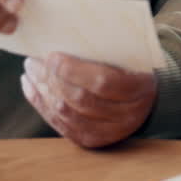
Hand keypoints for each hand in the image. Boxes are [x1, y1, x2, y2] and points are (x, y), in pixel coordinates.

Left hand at [21, 52, 156, 147]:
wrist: (148, 101)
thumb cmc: (135, 70)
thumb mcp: (132, 58)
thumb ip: (106, 53)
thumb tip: (65, 39)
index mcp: (139, 90)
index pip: (102, 82)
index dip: (73, 70)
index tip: (51, 55)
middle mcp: (125, 116)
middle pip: (80, 99)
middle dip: (51, 79)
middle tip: (33, 61)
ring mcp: (108, 132)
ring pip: (67, 113)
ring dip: (43, 91)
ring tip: (31, 71)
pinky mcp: (91, 140)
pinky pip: (60, 125)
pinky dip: (42, 105)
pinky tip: (32, 87)